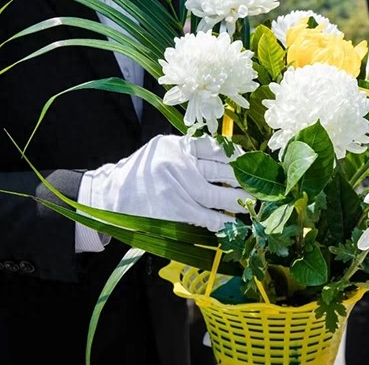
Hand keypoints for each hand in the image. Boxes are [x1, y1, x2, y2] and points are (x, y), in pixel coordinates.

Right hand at [80, 135, 249, 231]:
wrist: (109, 196)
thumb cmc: (140, 175)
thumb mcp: (162, 153)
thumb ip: (189, 154)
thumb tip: (226, 163)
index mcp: (177, 145)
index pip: (214, 147)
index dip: (236, 155)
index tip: (250, 162)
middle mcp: (178, 162)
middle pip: (219, 169)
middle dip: (242, 179)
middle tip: (259, 185)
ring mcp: (176, 185)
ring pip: (215, 193)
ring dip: (237, 201)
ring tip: (252, 204)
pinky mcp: (173, 208)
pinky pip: (204, 215)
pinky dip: (219, 220)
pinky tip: (231, 223)